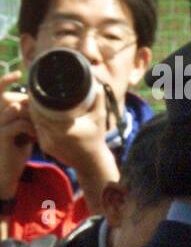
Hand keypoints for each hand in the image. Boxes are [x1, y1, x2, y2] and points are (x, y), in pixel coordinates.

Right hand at [0, 72, 35, 199]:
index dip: (3, 81)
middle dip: (29, 105)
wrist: (5, 175)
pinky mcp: (1, 135)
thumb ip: (24, 117)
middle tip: (40, 119)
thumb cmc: (14, 152)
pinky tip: (35, 137)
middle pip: (11, 99)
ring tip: (38, 129)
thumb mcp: (20, 132)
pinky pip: (20, 123)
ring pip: (17, 109)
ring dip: (32, 117)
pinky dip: (32, 128)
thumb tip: (36, 104)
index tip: (16, 73)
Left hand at [27, 77, 117, 213]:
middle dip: (34, 106)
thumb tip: (96, 85)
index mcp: (64, 128)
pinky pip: (38, 131)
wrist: (91, 161)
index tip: (37, 92)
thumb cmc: (96, 138)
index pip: (40, 111)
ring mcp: (47, 143)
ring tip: (39, 105)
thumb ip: (98, 101)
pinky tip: (44, 119)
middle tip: (36, 96)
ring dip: (36, 115)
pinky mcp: (45, 147)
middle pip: (35, 116)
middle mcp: (53, 136)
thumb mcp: (99, 118)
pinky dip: (39, 124)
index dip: (36, 100)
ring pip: (35, 123)